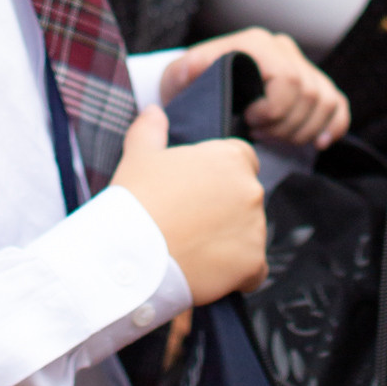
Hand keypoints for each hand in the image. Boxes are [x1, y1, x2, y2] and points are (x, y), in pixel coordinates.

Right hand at [112, 105, 266, 305]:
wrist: (130, 254)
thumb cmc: (136, 199)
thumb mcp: (138, 155)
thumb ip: (151, 128)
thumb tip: (154, 111)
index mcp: (231, 158)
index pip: (242, 161)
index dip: (220, 177)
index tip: (198, 193)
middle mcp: (251, 190)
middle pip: (246, 199)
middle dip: (225, 210)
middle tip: (191, 224)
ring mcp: (256, 228)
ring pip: (250, 235)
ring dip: (230, 242)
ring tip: (195, 251)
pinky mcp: (253, 263)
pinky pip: (254, 271)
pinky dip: (238, 274)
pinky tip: (211, 274)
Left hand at [160, 28, 349, 149]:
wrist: (201, 87)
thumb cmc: (190, 85)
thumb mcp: (179, 78)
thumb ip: (184, 72)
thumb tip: (194, 68)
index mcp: (255, 43)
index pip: (287, 78)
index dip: (274, 109)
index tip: (250, 122)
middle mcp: (282, 48)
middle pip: (309, 93)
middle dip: (286, 125)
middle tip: (260, 136)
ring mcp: (301, 64)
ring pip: (325, 101)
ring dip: (304, 130)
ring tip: (276, 138)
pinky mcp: (313, 84)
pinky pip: (337, 104)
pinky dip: (332, 126)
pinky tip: (317, 143)